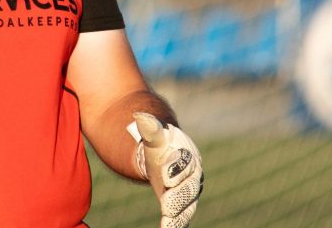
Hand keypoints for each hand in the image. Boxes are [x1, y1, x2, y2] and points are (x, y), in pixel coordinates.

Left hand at [133, 112, 202, 227]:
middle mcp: (192, 175)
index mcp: (187, 155)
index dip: (175, 169)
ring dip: (179, 215)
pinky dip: (177, 224)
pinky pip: (182, 216)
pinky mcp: (182, 205)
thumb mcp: (153, 135)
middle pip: (189, 187)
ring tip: (168, 224)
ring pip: (187, 204)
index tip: (165, 177)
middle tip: (167, 206)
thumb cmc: (161, 144)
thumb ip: (149, 127)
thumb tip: (139, 115)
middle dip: (179, 196)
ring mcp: (188, 192)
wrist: (165, 156)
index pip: (184, 162)